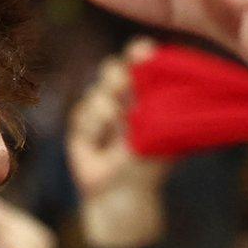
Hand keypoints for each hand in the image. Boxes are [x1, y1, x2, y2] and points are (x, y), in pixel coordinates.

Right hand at [68, 40, 171, 247]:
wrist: (120, 195)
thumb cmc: (148, 166)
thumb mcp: (160, 137)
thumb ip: (162, 111)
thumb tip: (165, 89)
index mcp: (149, 94)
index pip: (144, 62)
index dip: (140, 53)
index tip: (140, 52)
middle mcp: (125, 96)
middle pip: (114, 68)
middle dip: (117, 78)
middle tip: (121, 93)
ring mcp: (102, 107)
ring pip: (97, 91)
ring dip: (106, 114)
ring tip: (116, 136)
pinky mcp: (82, 121)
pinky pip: (81, 111)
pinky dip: (91, 129)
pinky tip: (98, 147)